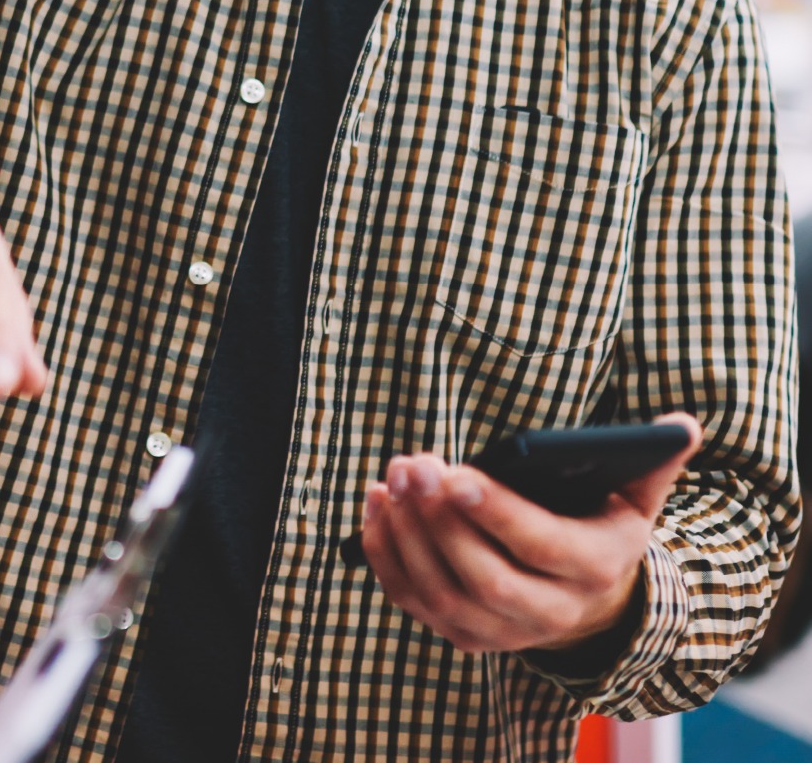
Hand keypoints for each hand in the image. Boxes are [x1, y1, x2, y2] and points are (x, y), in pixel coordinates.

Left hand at [361, 412, 701, 653]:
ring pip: (442, 595)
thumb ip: (655, 460)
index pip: (539, 546)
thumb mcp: (639, 499)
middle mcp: (548, 612)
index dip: (496, 513)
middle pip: (483, 577)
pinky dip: (387, 557)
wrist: (596, 607)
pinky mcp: (464, 635)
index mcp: (591, 568)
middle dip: (441, 521)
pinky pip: (415, 603)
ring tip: (393, 477)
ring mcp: (502, 632)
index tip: (456, 473)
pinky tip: (376, 506)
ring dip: (408, 536)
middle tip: (413, 465)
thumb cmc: (607, 530)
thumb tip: (683, 423)